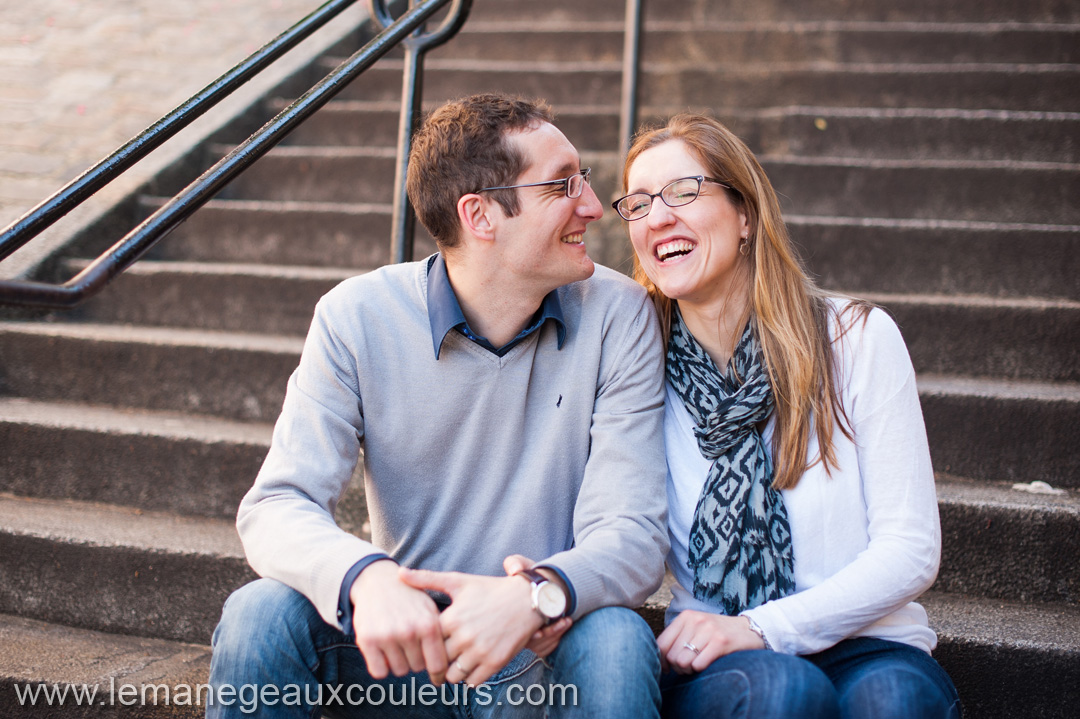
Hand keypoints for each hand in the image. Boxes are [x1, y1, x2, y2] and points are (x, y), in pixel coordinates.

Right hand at [349, 559, 448, 683]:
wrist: (378, 581)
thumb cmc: (409, 598)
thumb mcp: (430, 609)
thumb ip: (440, 636)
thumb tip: (450, 668)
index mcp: (429, 624)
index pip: (438, 665)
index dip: (439, 675)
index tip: (438, 678)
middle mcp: (409, 631)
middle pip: (418, 668)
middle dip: (416, 660)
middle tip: (411, 646)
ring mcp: (387, 636)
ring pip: (399, 670)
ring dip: (399, 662)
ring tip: (398, 645)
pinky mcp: (367, 640)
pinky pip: (379, 671)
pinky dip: (381, 666)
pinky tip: (384, 652)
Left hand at [399, 566, 542, 685]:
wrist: (526, 599)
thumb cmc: (489, 589)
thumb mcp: (458, 581)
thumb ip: (426, 579)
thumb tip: (399, 573)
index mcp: (452, 619)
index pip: (426, 643)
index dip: (426, 643)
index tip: (429, 641)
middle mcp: (464, 637)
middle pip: (438, 661)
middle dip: (438, 660)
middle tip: (442, 655)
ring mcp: (480, 652)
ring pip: (453, 676)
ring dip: (453, 671)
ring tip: (457, 660)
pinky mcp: (495, 662)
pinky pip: (473, 682)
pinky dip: (470, 677)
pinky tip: (472, 664)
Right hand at [502, 554, 572, 657]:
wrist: (544, 584)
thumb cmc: (531, 577)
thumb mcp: (524, 566)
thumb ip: (516, 562)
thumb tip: (514, 569)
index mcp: (509, 615)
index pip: (513, 633)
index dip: (527, 636)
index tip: (539, 630)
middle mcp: (514, 629)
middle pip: (530, 643)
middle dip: (548, 635)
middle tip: (563, 621)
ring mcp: (526, 638)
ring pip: (540, 647)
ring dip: (556, 635)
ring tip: (567, 620)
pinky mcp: (537, 642)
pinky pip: (546, 649)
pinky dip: (556, 639)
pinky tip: (564, 625)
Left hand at [656, 610, 764, 673]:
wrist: (751, 630)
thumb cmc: (718, 634)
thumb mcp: (696, 629)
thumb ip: (677, 640)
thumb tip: (660, 661)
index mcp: (686, 617)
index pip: (661, 644)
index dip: (662, 661)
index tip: (668, 669)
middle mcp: (696, 620)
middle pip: (672, 656)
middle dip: (678, 668)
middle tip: (690, 667)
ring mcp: (708, 630)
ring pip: (683, 662)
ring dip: (690, 670)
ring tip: (698, 666)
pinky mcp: (721, 642)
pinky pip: (698, 665)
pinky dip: (701, 670)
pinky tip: (708, 665)